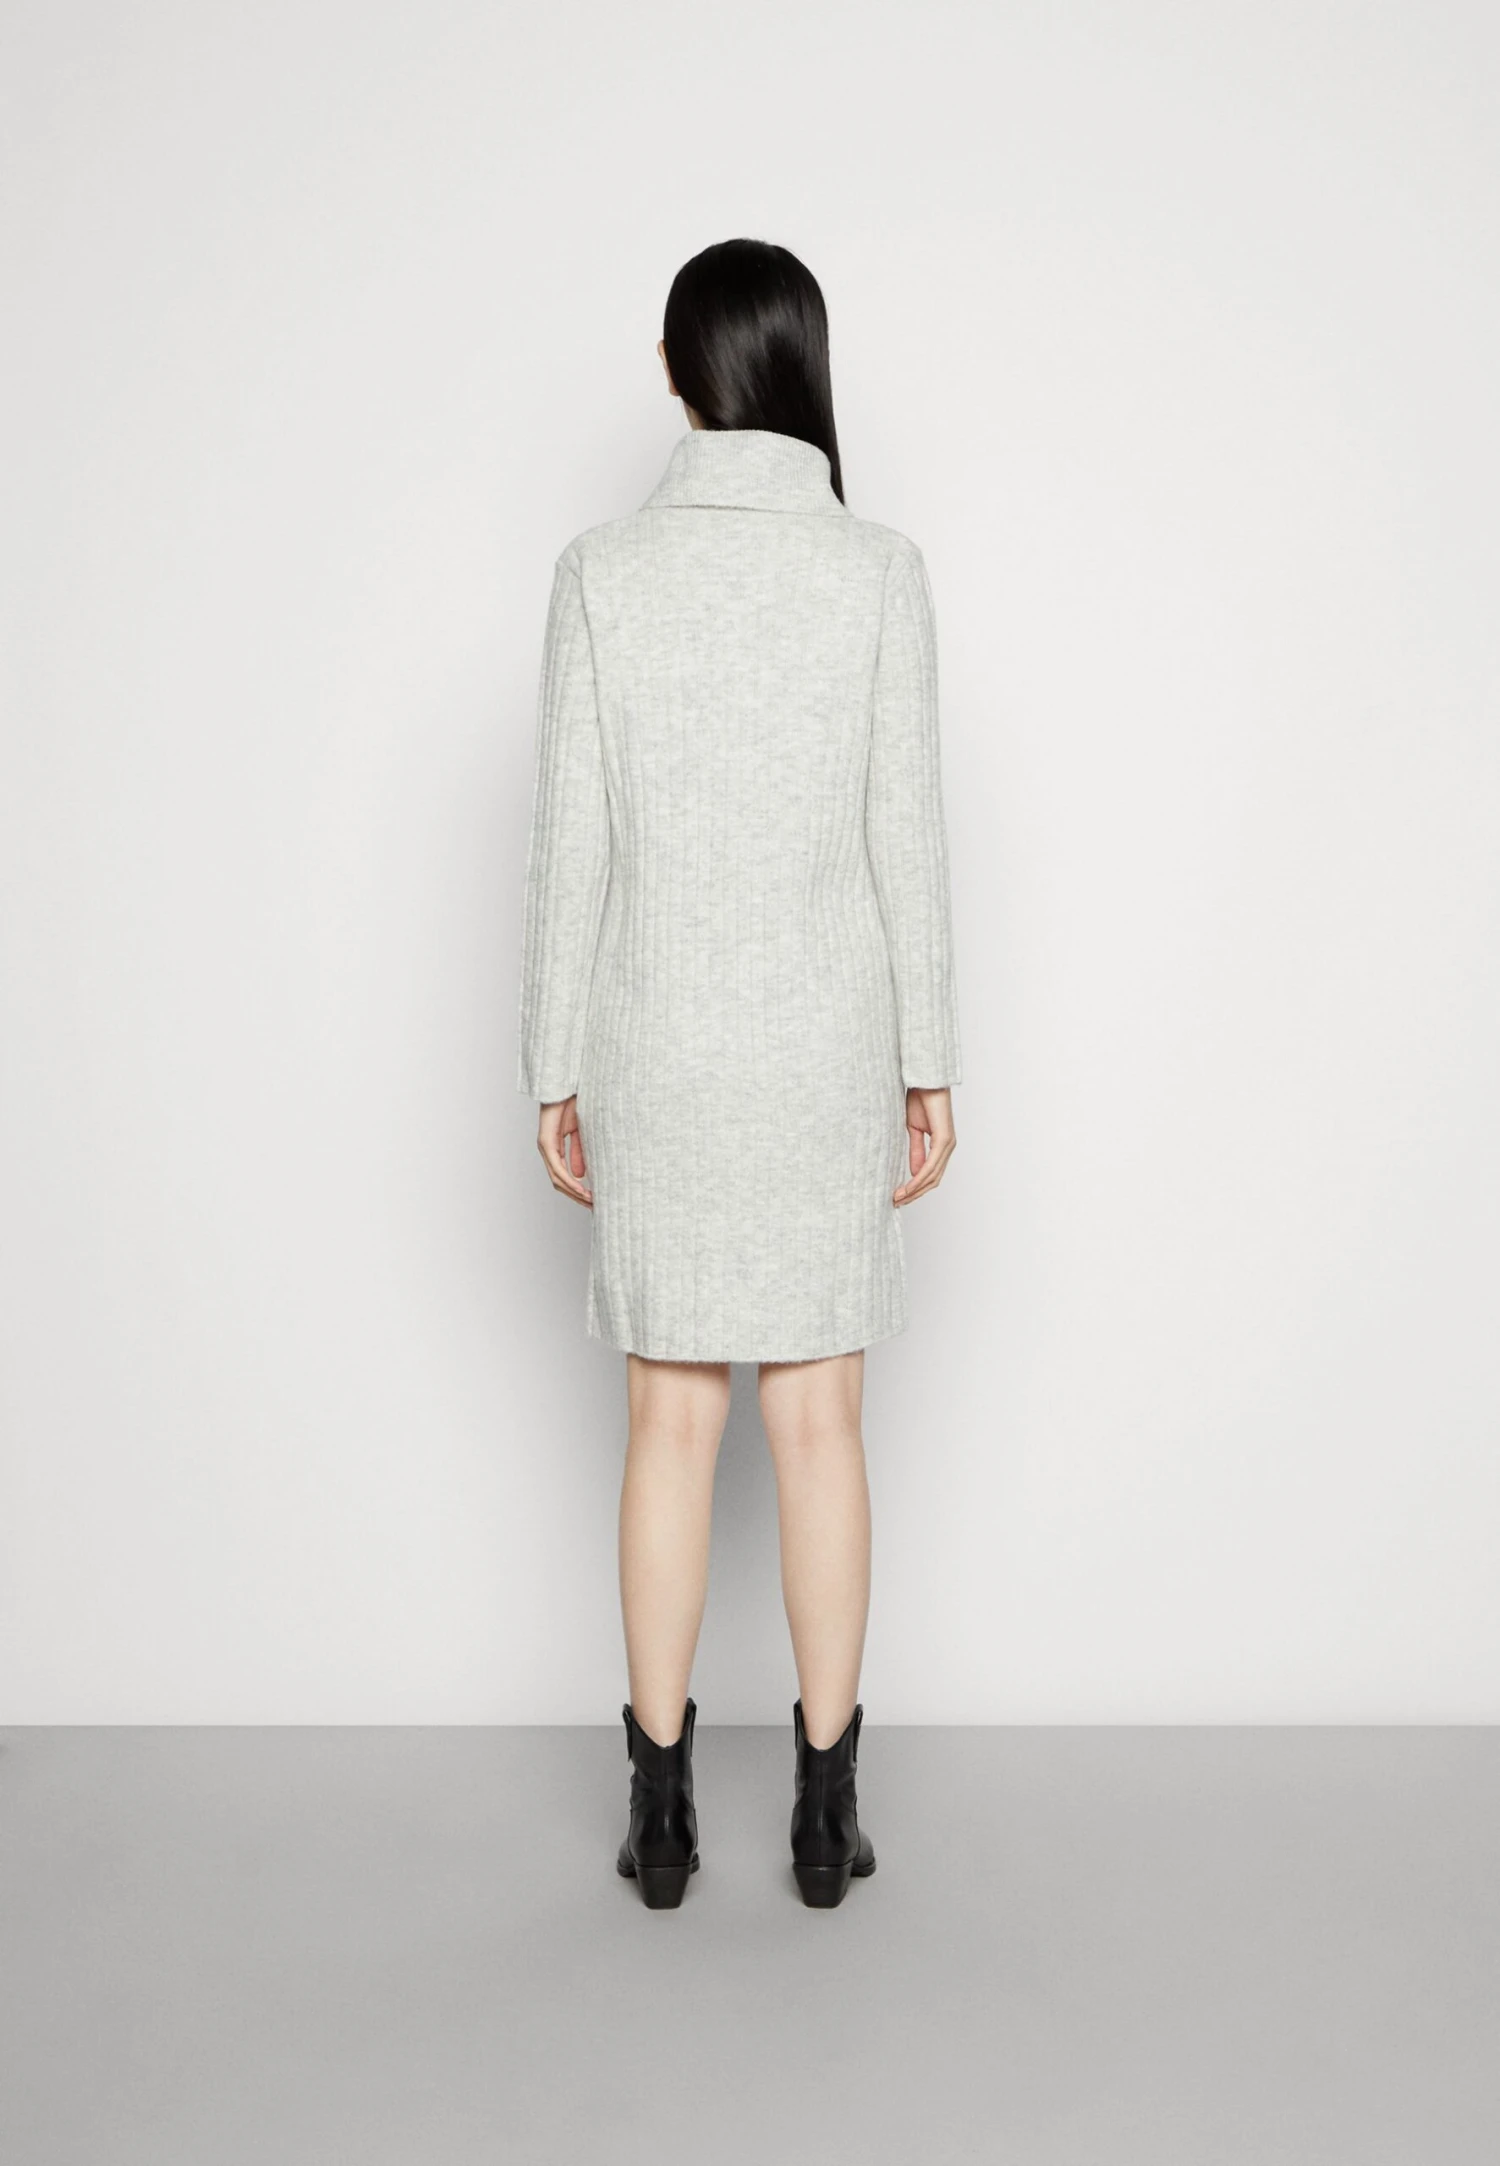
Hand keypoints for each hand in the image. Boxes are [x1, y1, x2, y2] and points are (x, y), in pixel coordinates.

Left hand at [537, 1096, 592, 1206]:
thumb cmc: (572, 1104)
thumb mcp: (580, 1132)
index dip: (576, 1191)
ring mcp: (545, 1146)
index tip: (592, 1200)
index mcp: (554, 1149)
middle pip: (558, 1182)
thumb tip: (580, 1174)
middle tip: (593, 1206)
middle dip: (576, 1197)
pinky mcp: (546, 1142)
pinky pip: (557, 1166)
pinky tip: (580, 1187)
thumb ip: (579, 1152)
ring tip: (589, 1200)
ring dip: (573, 1192)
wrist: (566, 1086)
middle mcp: (546, 1150)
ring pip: (557, 1178)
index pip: (563, 1177)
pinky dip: (568, 1179)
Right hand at [893, 1087, 955, 1205]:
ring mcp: (948, 1144)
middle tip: (896, 1203)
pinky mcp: (944, 1139)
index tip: (899, 1196)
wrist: (924, 1080)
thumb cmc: (919, 1098)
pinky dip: (918, 1178)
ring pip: (932, 1176)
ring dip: (915, 1190)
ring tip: (899, 1198)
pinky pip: (931, 1165)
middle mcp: (948, 1147)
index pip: (931, 1175)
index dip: (916, 1188)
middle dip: (914, 1194)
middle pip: (933, 1180)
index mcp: (941, 1145)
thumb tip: (915, 1172)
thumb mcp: (913, 1129)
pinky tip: (908, 1186)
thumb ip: (916, 1150)